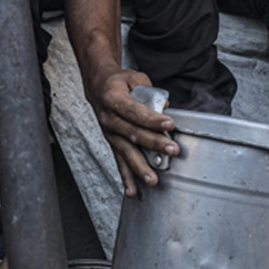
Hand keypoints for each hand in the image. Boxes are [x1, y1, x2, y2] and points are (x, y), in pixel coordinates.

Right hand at [87, 68, 177, 196]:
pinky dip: (126, 177)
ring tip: (152, 179)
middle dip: (154, 143)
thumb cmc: (117, 82)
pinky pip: (119, 161)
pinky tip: (132, 190)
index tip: (169, 124)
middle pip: (133, 133)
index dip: (152, 119)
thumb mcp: (134, 78)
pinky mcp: (112, 142)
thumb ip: (150, 91)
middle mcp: (108, 118)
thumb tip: (165, 107)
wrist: (97, 85)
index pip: (135, 111)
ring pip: (126, 152)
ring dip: (140, 166)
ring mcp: (109, 133)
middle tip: (171, 149)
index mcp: (113, 99)